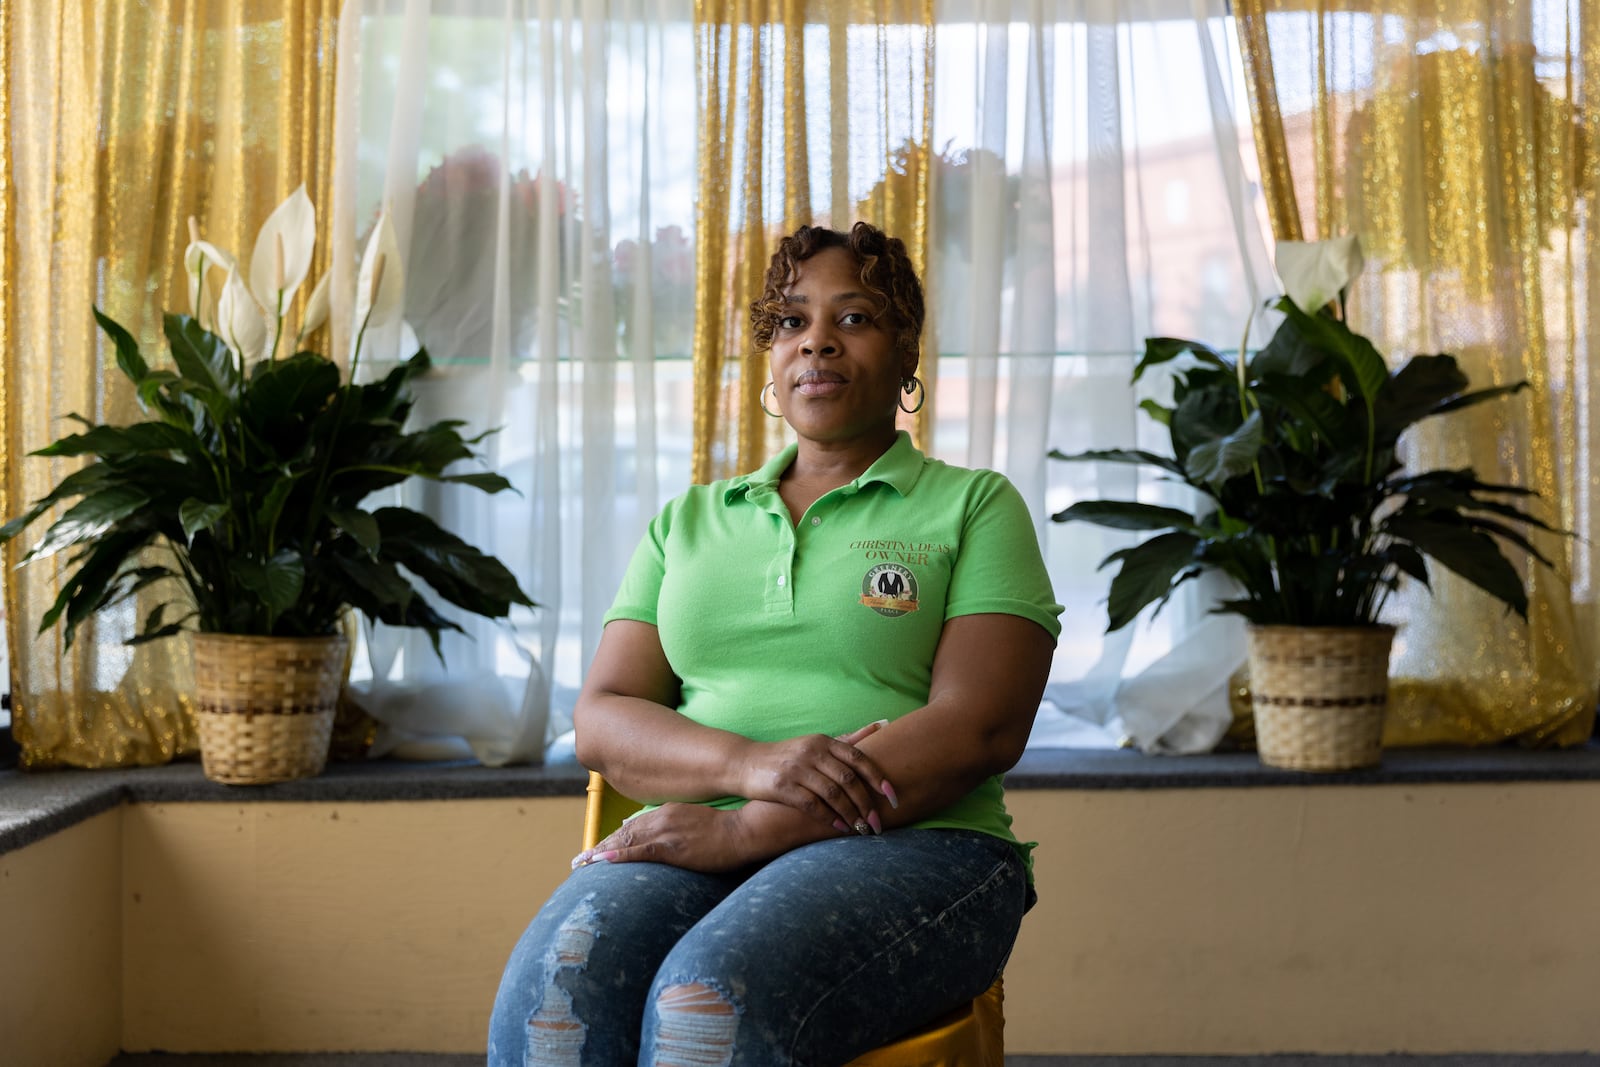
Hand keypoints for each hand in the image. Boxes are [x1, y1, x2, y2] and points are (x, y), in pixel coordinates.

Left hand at [572, 803, 756, 872]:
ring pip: (625, 840)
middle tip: (577, 862)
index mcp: (668, 811)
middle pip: (623, 833)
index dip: (611, 839)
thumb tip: (655, 836)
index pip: (632, 827)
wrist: (745, 830)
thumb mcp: (696, 822)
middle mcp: (663, 818)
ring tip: (581, 865)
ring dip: (600, 853)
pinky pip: (640, 851)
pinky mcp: (674, 847)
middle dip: (598, 847)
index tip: (594, 851)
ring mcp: (667, 832)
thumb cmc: (726, 829)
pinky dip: (619, 855)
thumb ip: (674, 825)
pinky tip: (602, 860)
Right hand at [731, 721, 895, 833]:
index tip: (892, 797)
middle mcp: (812, 752)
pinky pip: (813, 805)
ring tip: (862, 829)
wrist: (746, 763)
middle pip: (848, 779)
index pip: (858, 758)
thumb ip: (848, 739)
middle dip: (866, 803)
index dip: (877, 778)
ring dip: (851, 814)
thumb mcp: (816, 743)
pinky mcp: (783, 787)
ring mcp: (797, 769)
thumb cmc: (787, 756)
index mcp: (823, 741)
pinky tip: (841, 828)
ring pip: (833, 794)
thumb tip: (882, 725)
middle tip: (877, 822)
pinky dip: (830, 818)